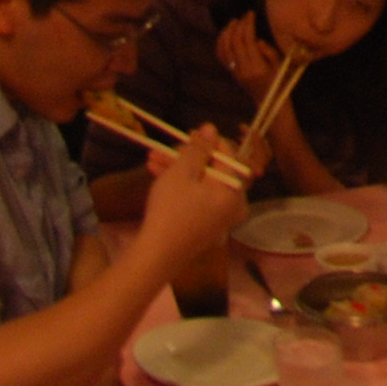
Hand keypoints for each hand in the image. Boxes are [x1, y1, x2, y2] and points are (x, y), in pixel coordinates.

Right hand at [140, 123, 254, 258]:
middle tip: (166, 147)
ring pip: (202, 183)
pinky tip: (157, 174)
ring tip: (151, 159)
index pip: (230, 155)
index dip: (208, 142)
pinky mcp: (207, 226)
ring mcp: (221, 217)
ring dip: (178, 169)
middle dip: (188, 156)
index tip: (188, 135)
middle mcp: (235, 204)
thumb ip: (198, 148)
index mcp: (235, 190)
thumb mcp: (182, 172)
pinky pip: (198, 197)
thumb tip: (211, 128)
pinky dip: (181, 186)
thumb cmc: (170, 210)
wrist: (156, 257)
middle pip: (214, 169)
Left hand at [216, 11, 281, 97]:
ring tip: (233, 22)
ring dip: (227, 33)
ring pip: (225, 48)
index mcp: (257, 67)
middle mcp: (243, 69)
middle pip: (235, 42)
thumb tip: (258, 41)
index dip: (248, 24)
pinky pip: (221, 57)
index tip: (251, 14)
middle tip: (244, 16)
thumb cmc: (280, 84)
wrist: (270, 103)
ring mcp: (235, 72)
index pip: (248, 40)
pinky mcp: (232, 74)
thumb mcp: (281, 67)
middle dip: (238, 25)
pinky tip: (226, 35)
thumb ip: (270, 53)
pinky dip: (221, 43)